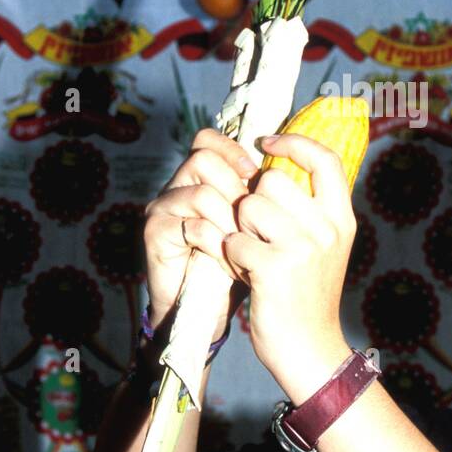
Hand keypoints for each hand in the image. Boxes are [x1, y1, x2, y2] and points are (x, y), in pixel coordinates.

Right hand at [143, 128, 256, 338]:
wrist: (208, 311)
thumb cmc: (237, 264)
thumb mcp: (256, 224)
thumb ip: (264, 194)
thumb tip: (296, 163)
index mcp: (199, 177)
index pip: (207, 140)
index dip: (233, 149)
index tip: (255, 172)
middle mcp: (177, 186)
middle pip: (203, 159)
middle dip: (236, 188)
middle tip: (251, 218)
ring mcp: (162, 208)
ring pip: (200, 192)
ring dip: (229, 219)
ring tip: (244, 242)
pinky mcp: (155, 233)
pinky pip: (192, 226)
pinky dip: (218, 244)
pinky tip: (231, 260)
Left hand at [223, 132, 355, 392]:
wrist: (310, 351)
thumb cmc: (307, 297)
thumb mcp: (324, 249)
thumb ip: (309, 210)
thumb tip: (276, 165)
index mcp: (342, 219)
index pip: (325, 159)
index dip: (294, 142)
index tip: (267, 142)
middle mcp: (328, 229)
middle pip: (272, 180)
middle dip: (252, 200)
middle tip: (254, 232)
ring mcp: (303, 248)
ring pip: (249, 205)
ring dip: (238, 227)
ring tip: (248, 252)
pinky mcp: (275, 269)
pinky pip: (234, 239)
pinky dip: (228, 254)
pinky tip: (241, 272)